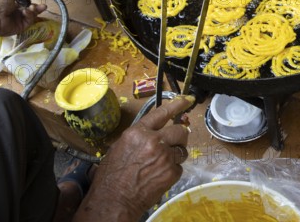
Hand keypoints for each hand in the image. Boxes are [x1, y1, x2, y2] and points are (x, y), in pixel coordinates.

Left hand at [0, 0, 46, 38]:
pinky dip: (30, 16)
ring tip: (33, 8)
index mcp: (12, 4)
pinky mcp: (21, 27)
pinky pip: (29, 21)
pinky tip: (27, 12)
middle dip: (37, 7)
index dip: (31, 1)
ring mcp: (19, 20)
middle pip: (31, 10)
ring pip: (31, 15)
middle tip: (43, 6)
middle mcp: (16, 12)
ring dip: (34, 11)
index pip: (25, 3)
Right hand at [73, 95, 193, 221]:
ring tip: (162, 163)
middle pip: (180, 130)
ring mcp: (165, 157)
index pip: (162, 113)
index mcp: (138, 132)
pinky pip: (179, 167)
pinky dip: (173, 170)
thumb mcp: (120, 147)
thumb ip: (140, 136)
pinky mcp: (171, 172)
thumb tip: (154, 132)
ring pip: (182, 149)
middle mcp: (153, 141)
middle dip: (180, 135)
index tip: (187, 100)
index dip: (177, 105)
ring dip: (176, 155)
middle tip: (175, 142)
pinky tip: (160, 176)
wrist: (114, 200)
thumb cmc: (112, 176)